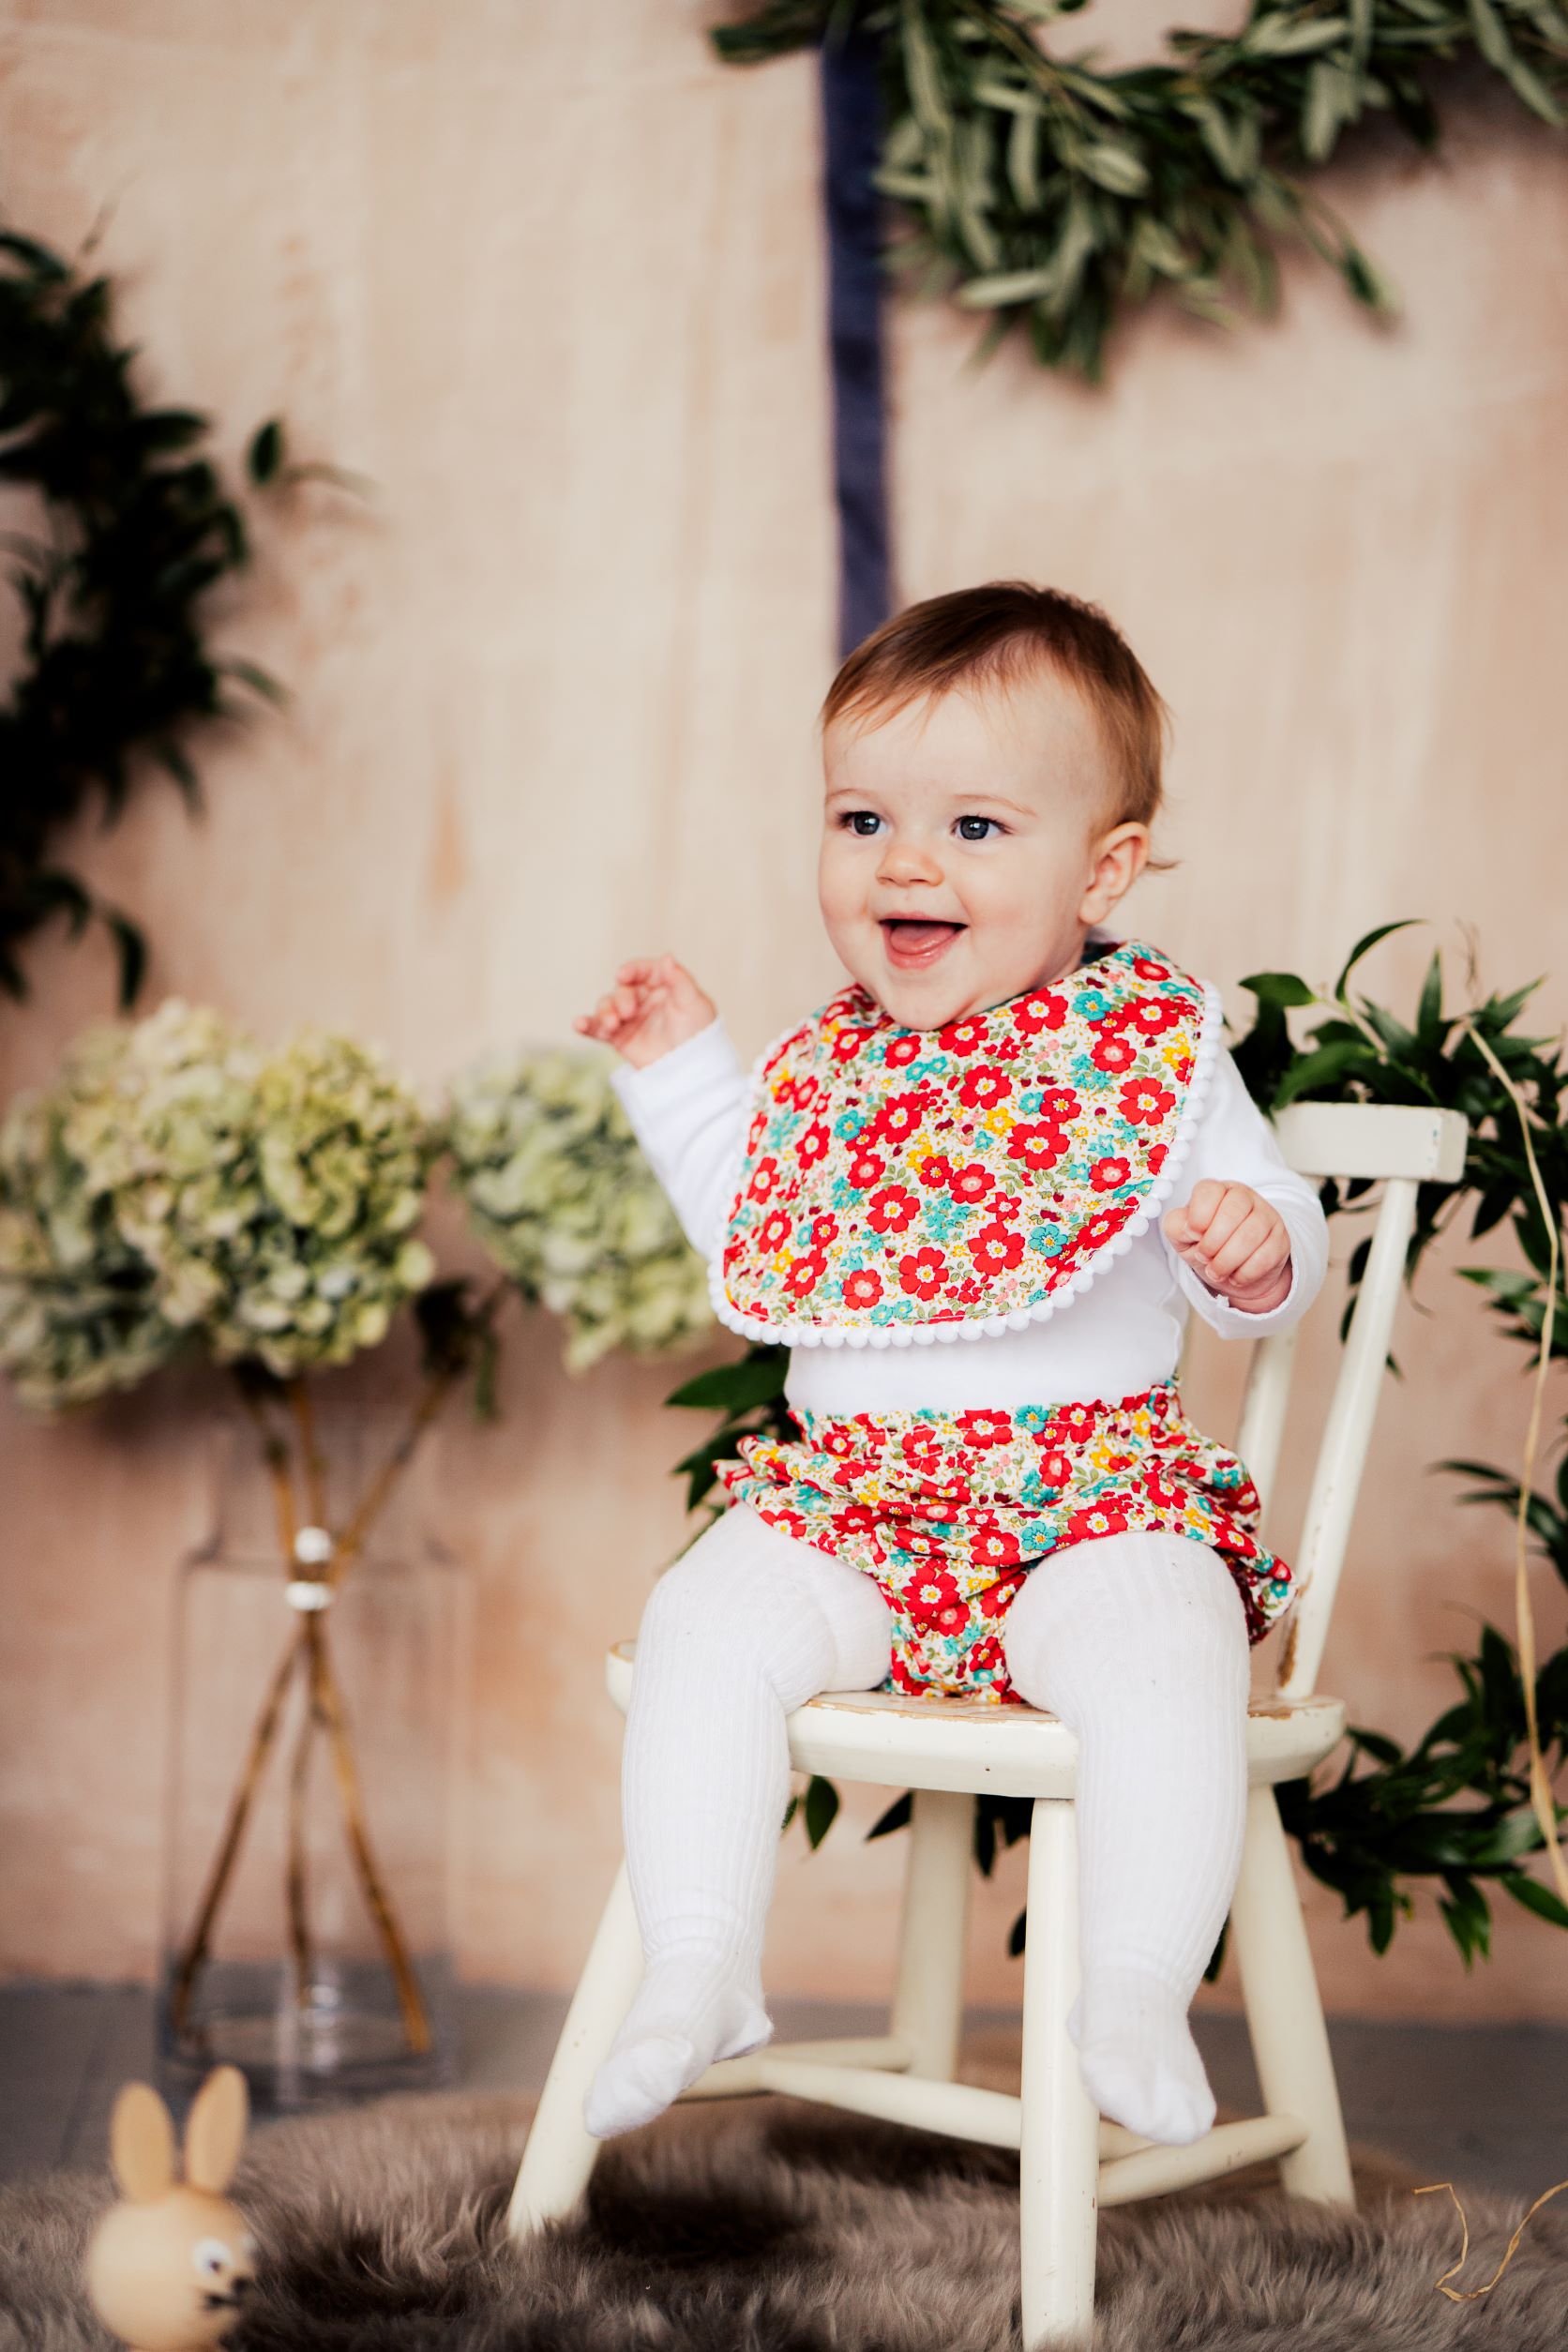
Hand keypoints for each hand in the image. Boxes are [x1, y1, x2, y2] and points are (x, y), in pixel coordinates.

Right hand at [574, 955, 716, 1069]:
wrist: (692, 1068)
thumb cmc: (699, 1033)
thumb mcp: (693, 1003)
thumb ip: (679, 979)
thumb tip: (667, 956)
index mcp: (662, 986)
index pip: (642, 971)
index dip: (631, 971)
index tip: (622, 976)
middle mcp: (643, 999)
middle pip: (622, 990)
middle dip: (621, 999)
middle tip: (628, 1012)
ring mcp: (629, 1019)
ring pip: (607, 1007)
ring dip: (604, 1012)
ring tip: (612, 1024)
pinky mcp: (619, 1038)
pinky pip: (598, 1029)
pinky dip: (587, 1025)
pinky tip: (578, 1024)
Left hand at [1162, 1180, 1292, 1313]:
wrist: (1234, 1273)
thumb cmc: (1206, 1248)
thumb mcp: (1183, 1237)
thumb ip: (1176, 1226)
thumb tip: (1189, 1227)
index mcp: (1217, 1191)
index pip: (1209, 1190)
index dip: (1198, 1216)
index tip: (1193, 1235)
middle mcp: (1244, 1197)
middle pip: (1233, 1211)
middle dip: (1213, 1242)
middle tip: (1203, 1257)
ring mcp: (1266, 1216)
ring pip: (1251, 1234)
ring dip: (1228, 1260)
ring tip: (1216, 1271)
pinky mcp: (1280, 1239)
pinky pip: (1266, 1255)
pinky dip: (1246, 1272)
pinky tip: (1236, 1277)